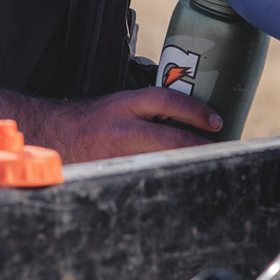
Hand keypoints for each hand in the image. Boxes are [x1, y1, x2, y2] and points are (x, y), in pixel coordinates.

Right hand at [39, 85, 223, 163]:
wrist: (58, 134)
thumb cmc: (94, 118)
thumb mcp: (121, 103)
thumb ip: (149, 108)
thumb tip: (189, 117)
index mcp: (125, 104)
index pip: (165, 100)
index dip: (194, 110)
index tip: (215, 121)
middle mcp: (123, 129)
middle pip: (170, 138)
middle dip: (199, 146)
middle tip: (220, 150)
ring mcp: (120, 155)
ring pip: (162, 162)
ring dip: (186, 164)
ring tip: (206, 166)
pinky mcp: (117, 172)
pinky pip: (148, 176)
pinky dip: (166, 177)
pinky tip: (179, 179)